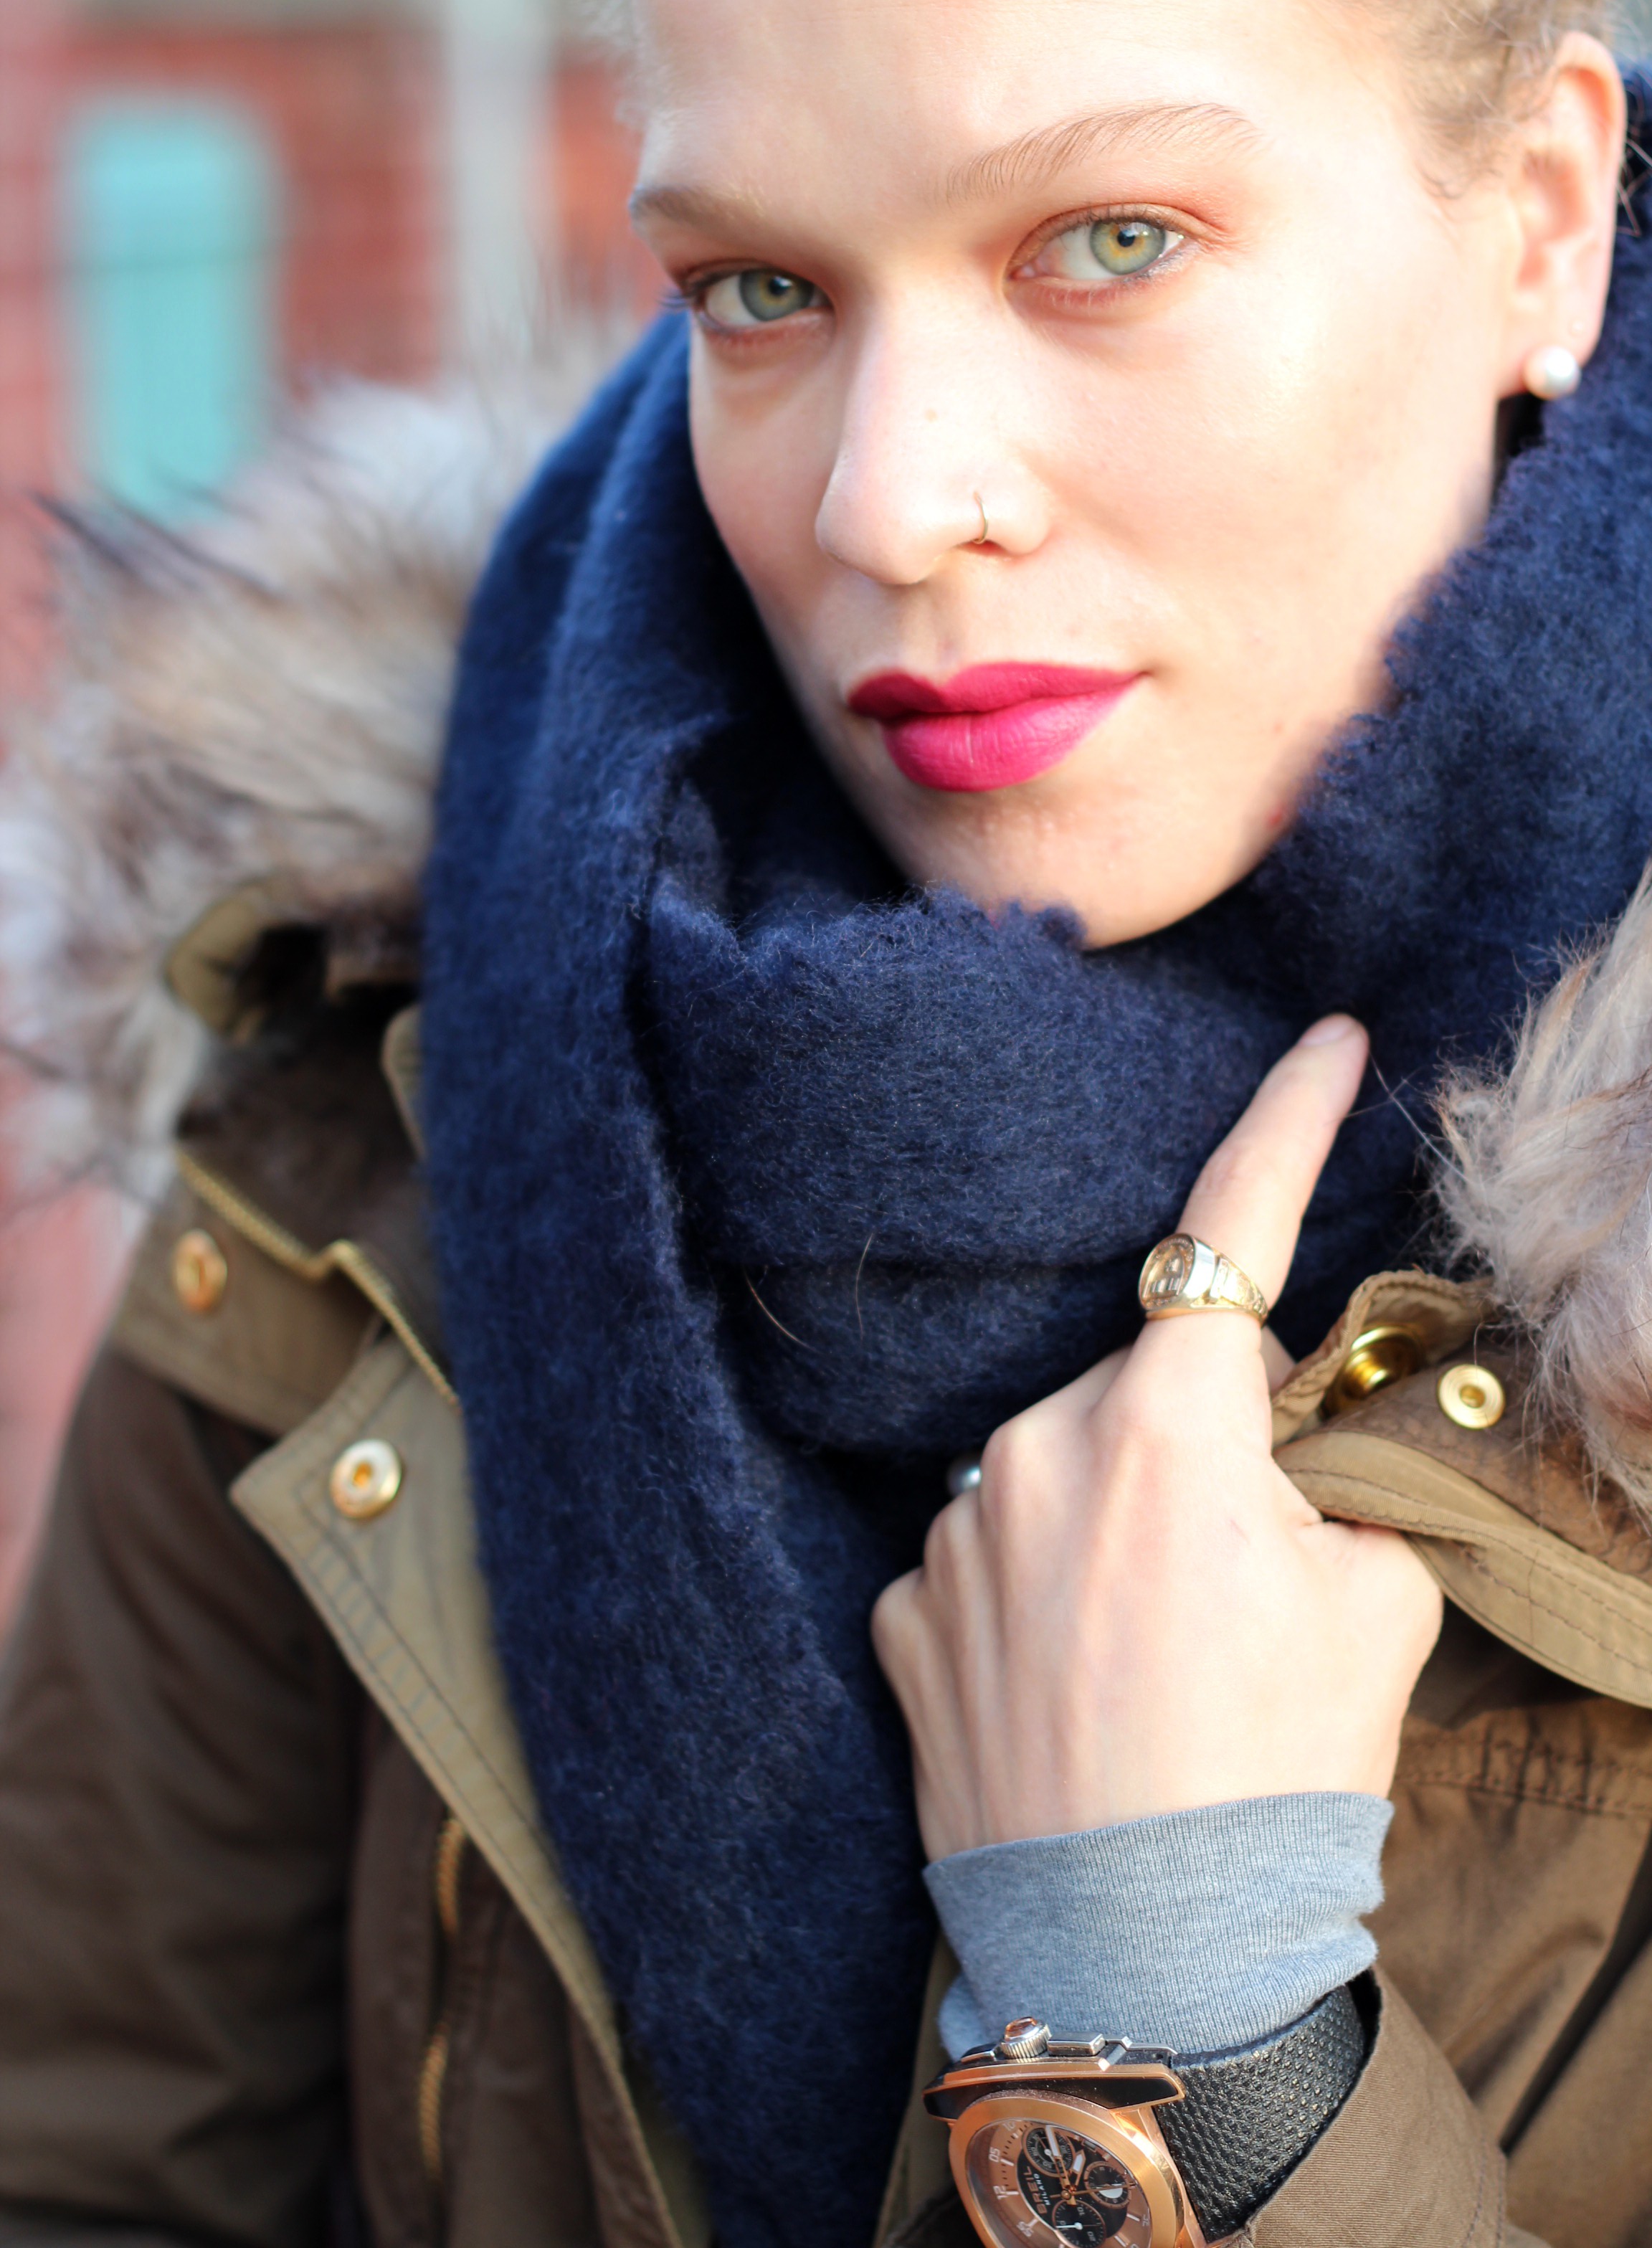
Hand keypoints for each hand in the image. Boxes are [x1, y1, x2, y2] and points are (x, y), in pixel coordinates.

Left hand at [871, 1015, 1441, 1861]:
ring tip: (1154, 1661)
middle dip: (1198, 1444)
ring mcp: (951, 1530)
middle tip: (1243, 1576)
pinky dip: (1037, 1589)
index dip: (1290, 1122)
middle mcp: (1033, 1447)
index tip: (1324, 1040)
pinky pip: (987, 1551)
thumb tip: (1277, 1467)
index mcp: (1161, 1426)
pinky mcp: (900, 1611)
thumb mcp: (1368, 1611)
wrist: (1143, 1967)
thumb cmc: (1275, 1782)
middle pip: (1144, 1385)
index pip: (1236, 1230)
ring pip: (1060, 1469)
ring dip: (1111, 1521)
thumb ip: (1322, 1490)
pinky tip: (1076, 1688)